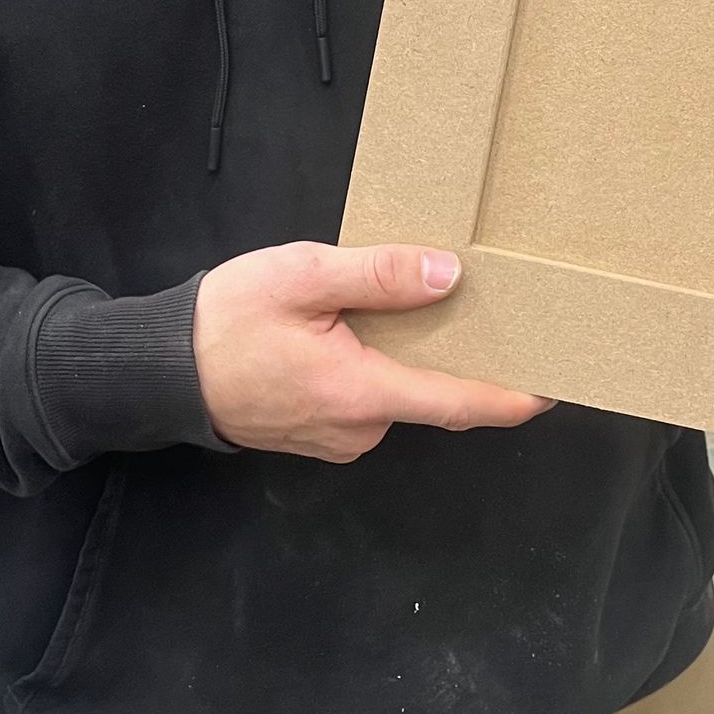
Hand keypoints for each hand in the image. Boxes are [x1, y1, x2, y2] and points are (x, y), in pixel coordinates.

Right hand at [193, 240, 549, 461]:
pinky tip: (359, 330)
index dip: (512, 397)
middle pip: (430, 392)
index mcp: (362, 393)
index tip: (556, 386)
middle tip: (480, 304)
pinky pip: (367, 399)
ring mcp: (339, 437)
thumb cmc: (225, 321)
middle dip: (456, 353)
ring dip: (407, 356)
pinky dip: (376, 367)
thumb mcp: (302, 276)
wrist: (157, 372)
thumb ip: (376, 276)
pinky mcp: (320, 433)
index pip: (459, 403)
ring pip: (396, 393)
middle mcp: (359, 429)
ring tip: (405, 301)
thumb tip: (447, 276)